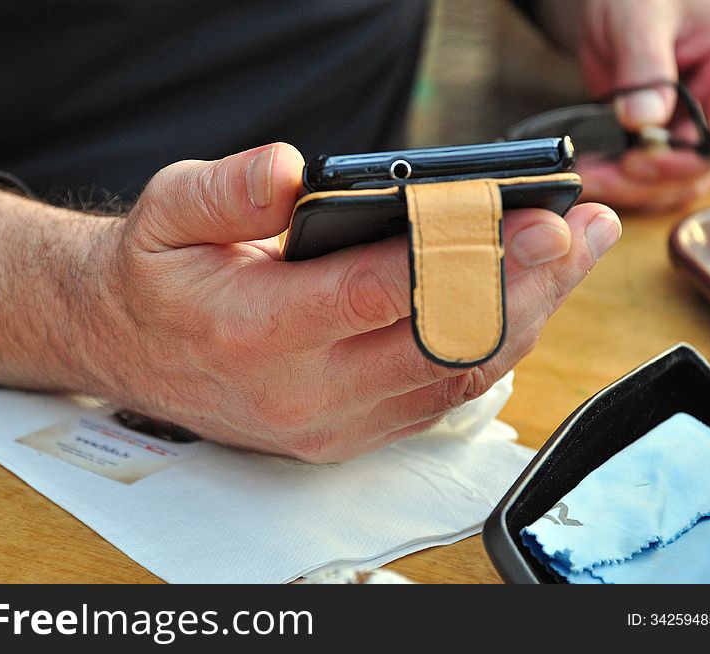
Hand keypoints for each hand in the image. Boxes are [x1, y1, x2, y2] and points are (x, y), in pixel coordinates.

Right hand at [0, 143, 620, 462]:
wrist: (130, 349)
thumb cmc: (158, 276)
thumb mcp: (166, 214)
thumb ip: (226, 191)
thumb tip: (291, 171)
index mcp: (253, 331)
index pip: (374, 297)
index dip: (461, 258)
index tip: (532, 217)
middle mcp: (299, 393)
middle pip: (439, 348)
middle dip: (523, 289)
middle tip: (578, 233)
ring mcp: (330, 425)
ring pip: (454, 380)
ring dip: (523, 318)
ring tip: (570, 258)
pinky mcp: (348, 436)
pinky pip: (440, 400)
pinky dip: (492, 351)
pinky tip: (524, 302)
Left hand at [536, 0, 709, 209]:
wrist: (612, 7)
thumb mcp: (639, 18)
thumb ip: (644, 67)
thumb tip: (642, 120)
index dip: (688, 157)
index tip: (637, 162)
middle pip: (701, 169)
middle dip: (648, 182)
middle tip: (597, 178)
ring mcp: (690, 129)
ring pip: (674, 184)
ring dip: (629, 190)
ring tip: (586, 178)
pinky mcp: (658, 145)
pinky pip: (646, 180)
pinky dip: (618, 184)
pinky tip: (589, 175)